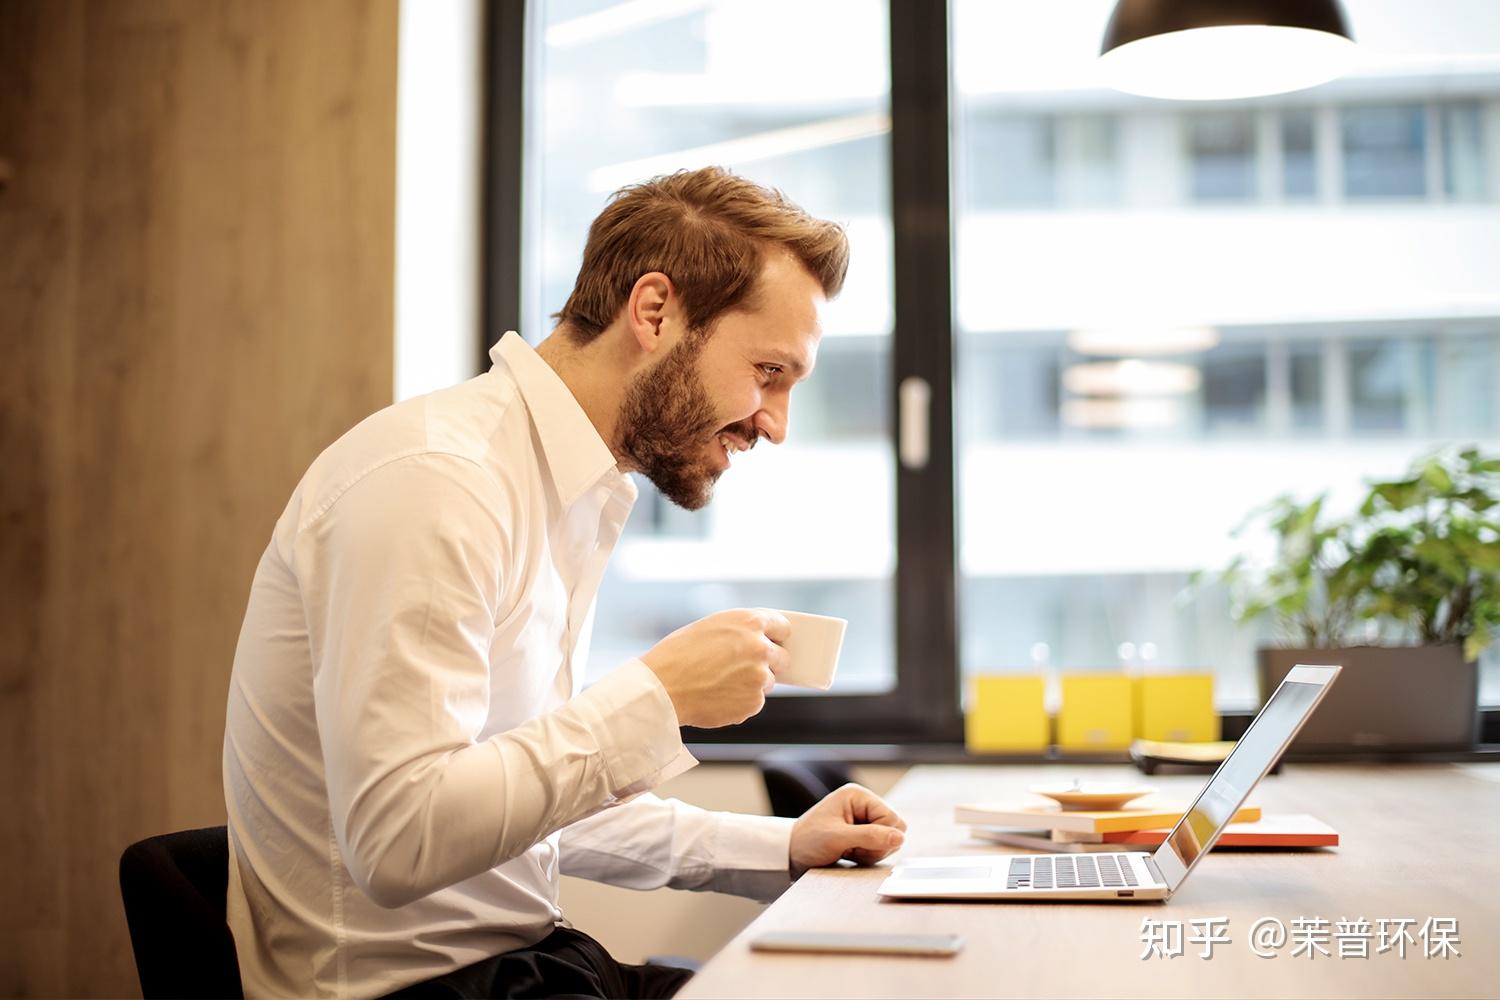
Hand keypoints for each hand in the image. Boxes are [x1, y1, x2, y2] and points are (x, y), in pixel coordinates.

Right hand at [640, 608, 789, 727]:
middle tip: (747, 668)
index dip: (776, 636)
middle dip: (769, 663)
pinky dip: (740, 702)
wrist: (662, 688)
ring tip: (719, 683)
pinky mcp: (754, 702)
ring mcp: (759, 676)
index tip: (775, 642)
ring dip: (751, 684)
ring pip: (767, 682)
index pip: (782, 626)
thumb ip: (740, 632)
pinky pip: (754, 702)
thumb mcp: (711, 628)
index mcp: (749, 622)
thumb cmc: (677, 655)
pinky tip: (716, 697)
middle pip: (782, 657)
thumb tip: (761, 641)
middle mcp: (760, 647)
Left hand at [788, 784, 906, 877]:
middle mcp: (863, 804)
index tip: (856, 844)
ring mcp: (864, 818)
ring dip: (871, 852)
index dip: (881, 836)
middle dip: (877, 845)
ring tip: (848, 851)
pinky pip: (880, 846)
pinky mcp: (862, 832)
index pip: (892, 818)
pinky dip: (868, 855)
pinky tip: (850, 854)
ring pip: (889, 839)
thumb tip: (900, 838)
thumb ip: (870, 836)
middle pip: (894, 828)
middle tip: (853, 849)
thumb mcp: (837, 838)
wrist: (790, 854)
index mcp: (858, 795)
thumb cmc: (808, 841)